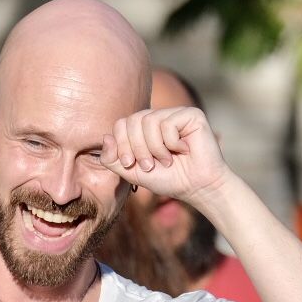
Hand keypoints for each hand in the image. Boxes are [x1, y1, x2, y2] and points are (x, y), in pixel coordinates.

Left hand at [100, 107, 231, 212]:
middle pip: (133, 120)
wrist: (196, 187)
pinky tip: (184, 150)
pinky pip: (168, 124)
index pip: (121, 124)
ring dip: (155, 148)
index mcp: (143, 127)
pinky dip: (172, 144)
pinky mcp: (191, 114)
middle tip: (149, 166)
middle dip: (137, 148)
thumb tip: (105, 137)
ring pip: (149, 121)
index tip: (129, 164)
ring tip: (167, 160)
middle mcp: (158, 117)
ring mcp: (175, 113)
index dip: (121, 145)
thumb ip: (113, 159)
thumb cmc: (168, 179)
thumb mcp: (132, 172)